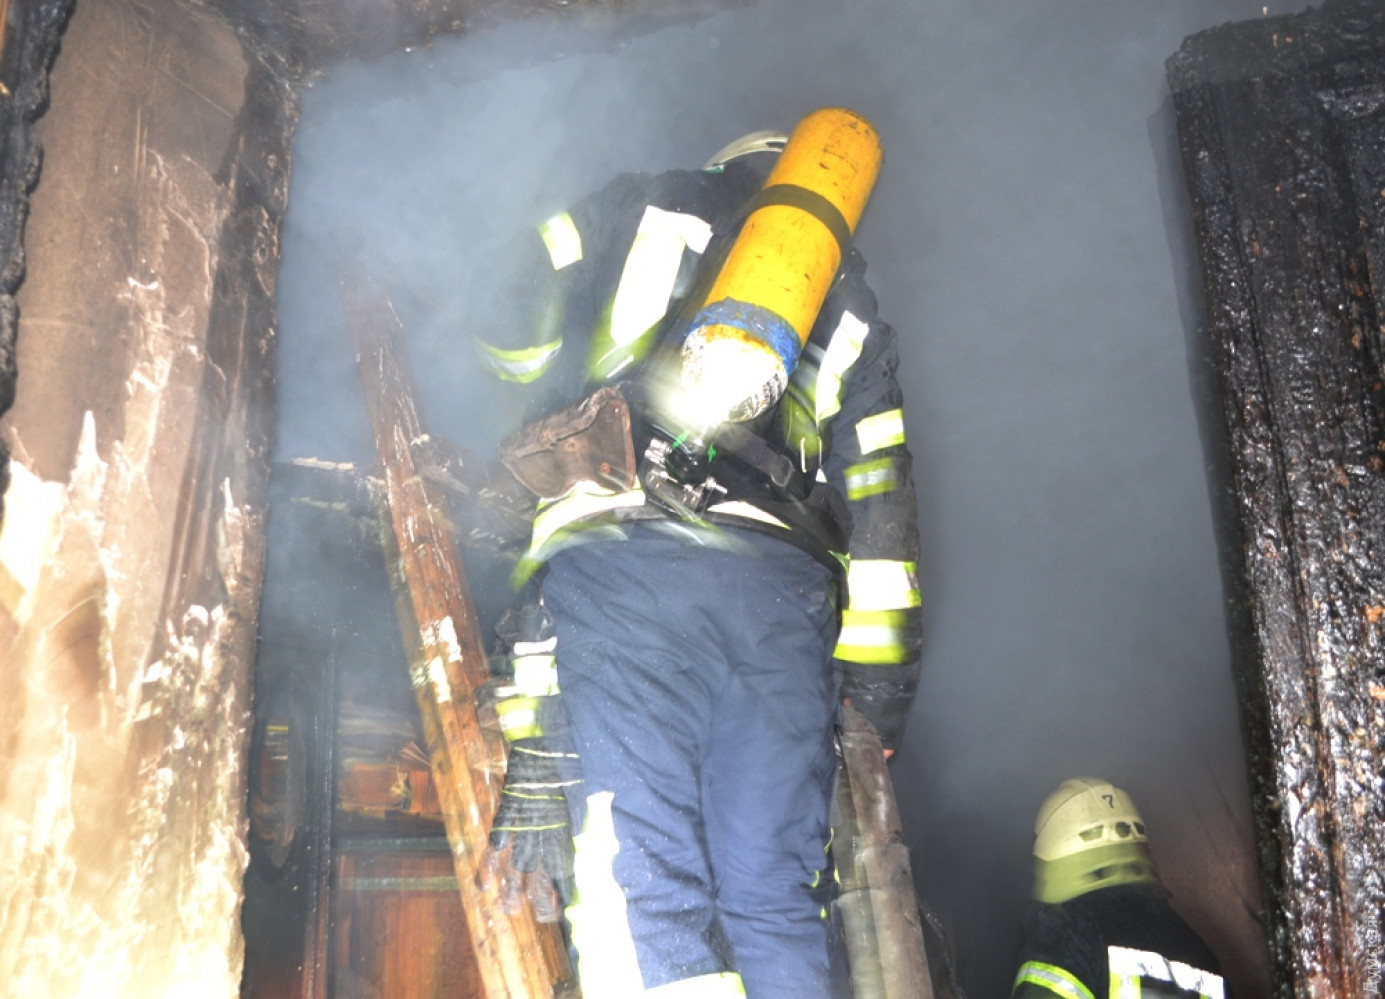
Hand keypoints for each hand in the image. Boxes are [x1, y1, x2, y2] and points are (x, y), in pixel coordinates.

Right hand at [487, 736, 580, 921]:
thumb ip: (591, 808)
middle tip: (537, 916)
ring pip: (520, 860)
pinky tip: (485, 878)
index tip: (564, 907)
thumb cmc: (569, 764)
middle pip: (543, 869)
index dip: (565, 886)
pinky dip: (492, 857)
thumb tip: (605, 812)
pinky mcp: (510, 805)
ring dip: (514, 886)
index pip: (567, 863)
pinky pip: (499, 834)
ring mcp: (527, 818)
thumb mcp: (583, 790)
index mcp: (567, 824)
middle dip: (540, 895)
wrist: (550, 738)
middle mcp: (548, 827)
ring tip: (509, 908)